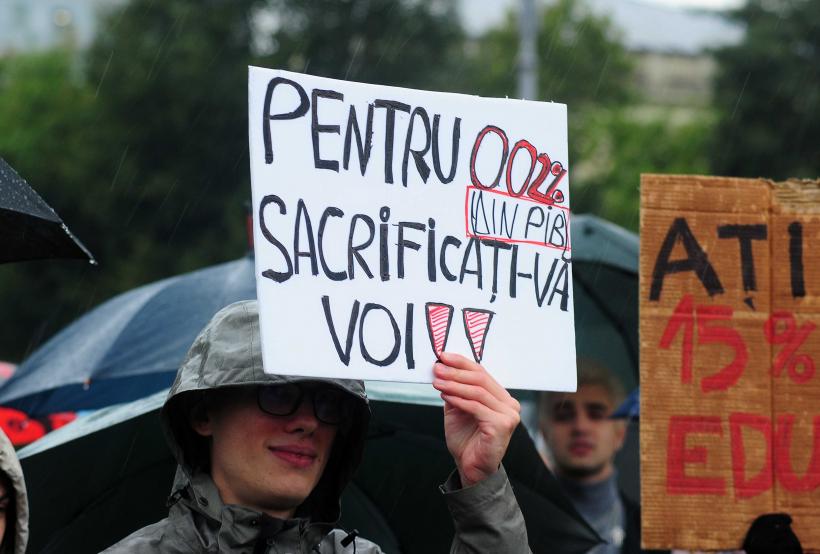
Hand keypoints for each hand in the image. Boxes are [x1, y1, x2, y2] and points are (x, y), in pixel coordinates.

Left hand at [432, 352, 520, 486]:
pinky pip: (476, 407)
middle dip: (456, 372)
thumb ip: (455, 390)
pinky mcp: (501, 425)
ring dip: (454, 384)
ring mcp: (508, 415)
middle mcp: (509, 404)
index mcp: (502, 398)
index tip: (443, 356)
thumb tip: (442, 368)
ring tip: (437, 380)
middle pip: (481, 379)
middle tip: (437, 368)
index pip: (482, 373)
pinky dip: (458, 399)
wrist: (470, 468)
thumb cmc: (466, 440)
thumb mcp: (458, 409)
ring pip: (478, 392)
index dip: (462, 362)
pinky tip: (445, 394)